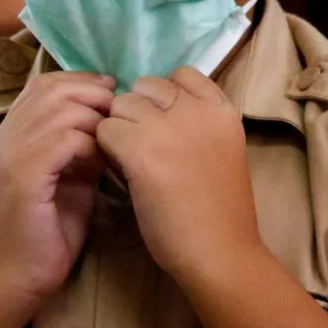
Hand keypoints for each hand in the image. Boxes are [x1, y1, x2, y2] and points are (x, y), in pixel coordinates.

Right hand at [0, 71, 114, 303]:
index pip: (44, 83)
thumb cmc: (48, 229)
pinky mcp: (23, 176)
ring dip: (96, 123)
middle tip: (118, 120)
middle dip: (94, 97)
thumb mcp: (70, 173)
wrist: (17, 276)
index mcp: (12, 132)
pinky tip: (99, 166)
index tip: (111, 100)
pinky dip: (91, 147)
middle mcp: (6, 136)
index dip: (82, 83)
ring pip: (63, 110)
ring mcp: (11, 154)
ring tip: (110, 146)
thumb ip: (82, 142)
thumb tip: (112, 117)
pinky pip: (65, 140)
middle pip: (54, 88)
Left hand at [95, 67, 262, 284]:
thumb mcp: (222, 150)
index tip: (163, 128)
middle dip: (137, 113)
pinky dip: (105, 151)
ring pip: (120, 106)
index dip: (163, 99)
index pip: (180, 75)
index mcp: (223, 109)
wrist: (220, 252)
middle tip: (143, 148)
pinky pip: (104, 131)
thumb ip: (197, 124)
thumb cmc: (220, 212)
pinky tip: (121, 174)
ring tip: (131, 163)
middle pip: (145, 87)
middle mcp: (198, 108)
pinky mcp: (141, 149)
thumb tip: (154, 112)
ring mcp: (169, 126)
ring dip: (118, 131)